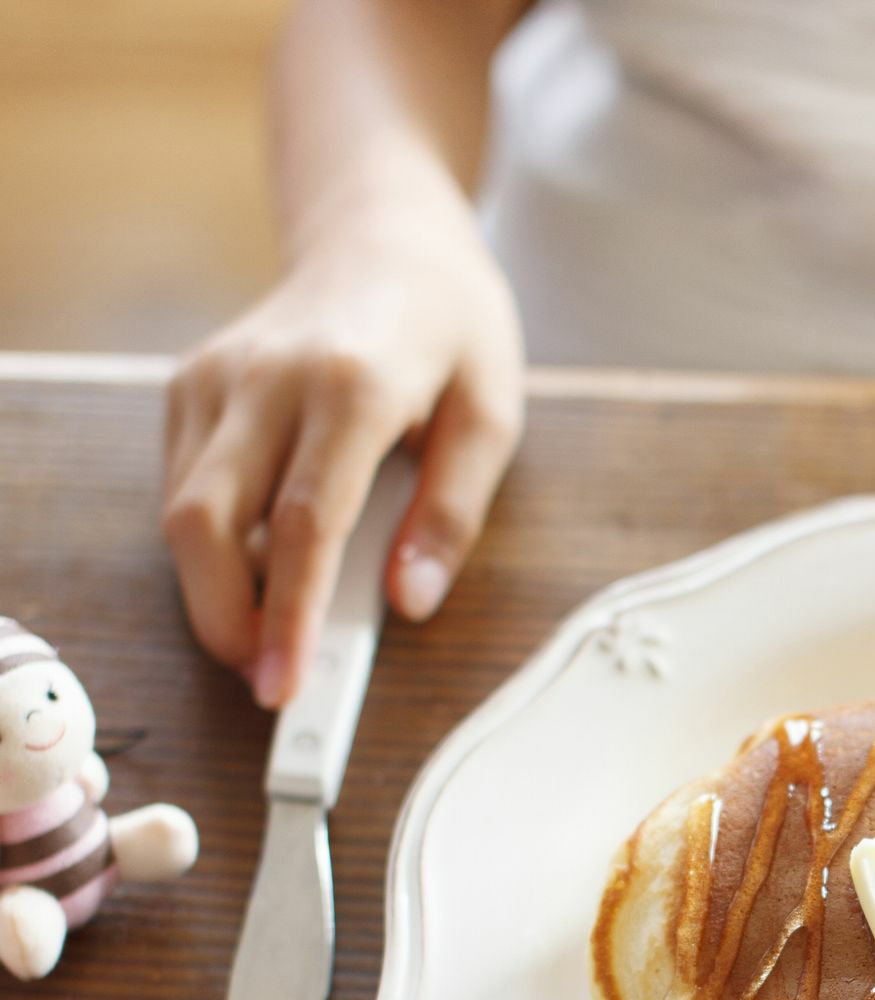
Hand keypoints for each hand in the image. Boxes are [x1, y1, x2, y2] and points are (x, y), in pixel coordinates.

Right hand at [163, 205, 523, 705]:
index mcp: (352, 386)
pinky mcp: (191, 384)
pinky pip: (184, 485)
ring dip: (217, 592)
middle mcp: (267, 378)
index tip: (285, 687)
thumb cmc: (451, 328)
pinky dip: (215, 545)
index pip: (306, 525)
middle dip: (227, 621)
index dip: (290, 618)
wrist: (384, 235)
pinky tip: (269, 561)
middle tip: (275, 679)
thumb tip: (411, 602)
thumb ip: (453, 513)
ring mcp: (217, 377)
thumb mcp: (491, 416)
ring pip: (181, 512)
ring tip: (278, 632)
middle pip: (208, 524)